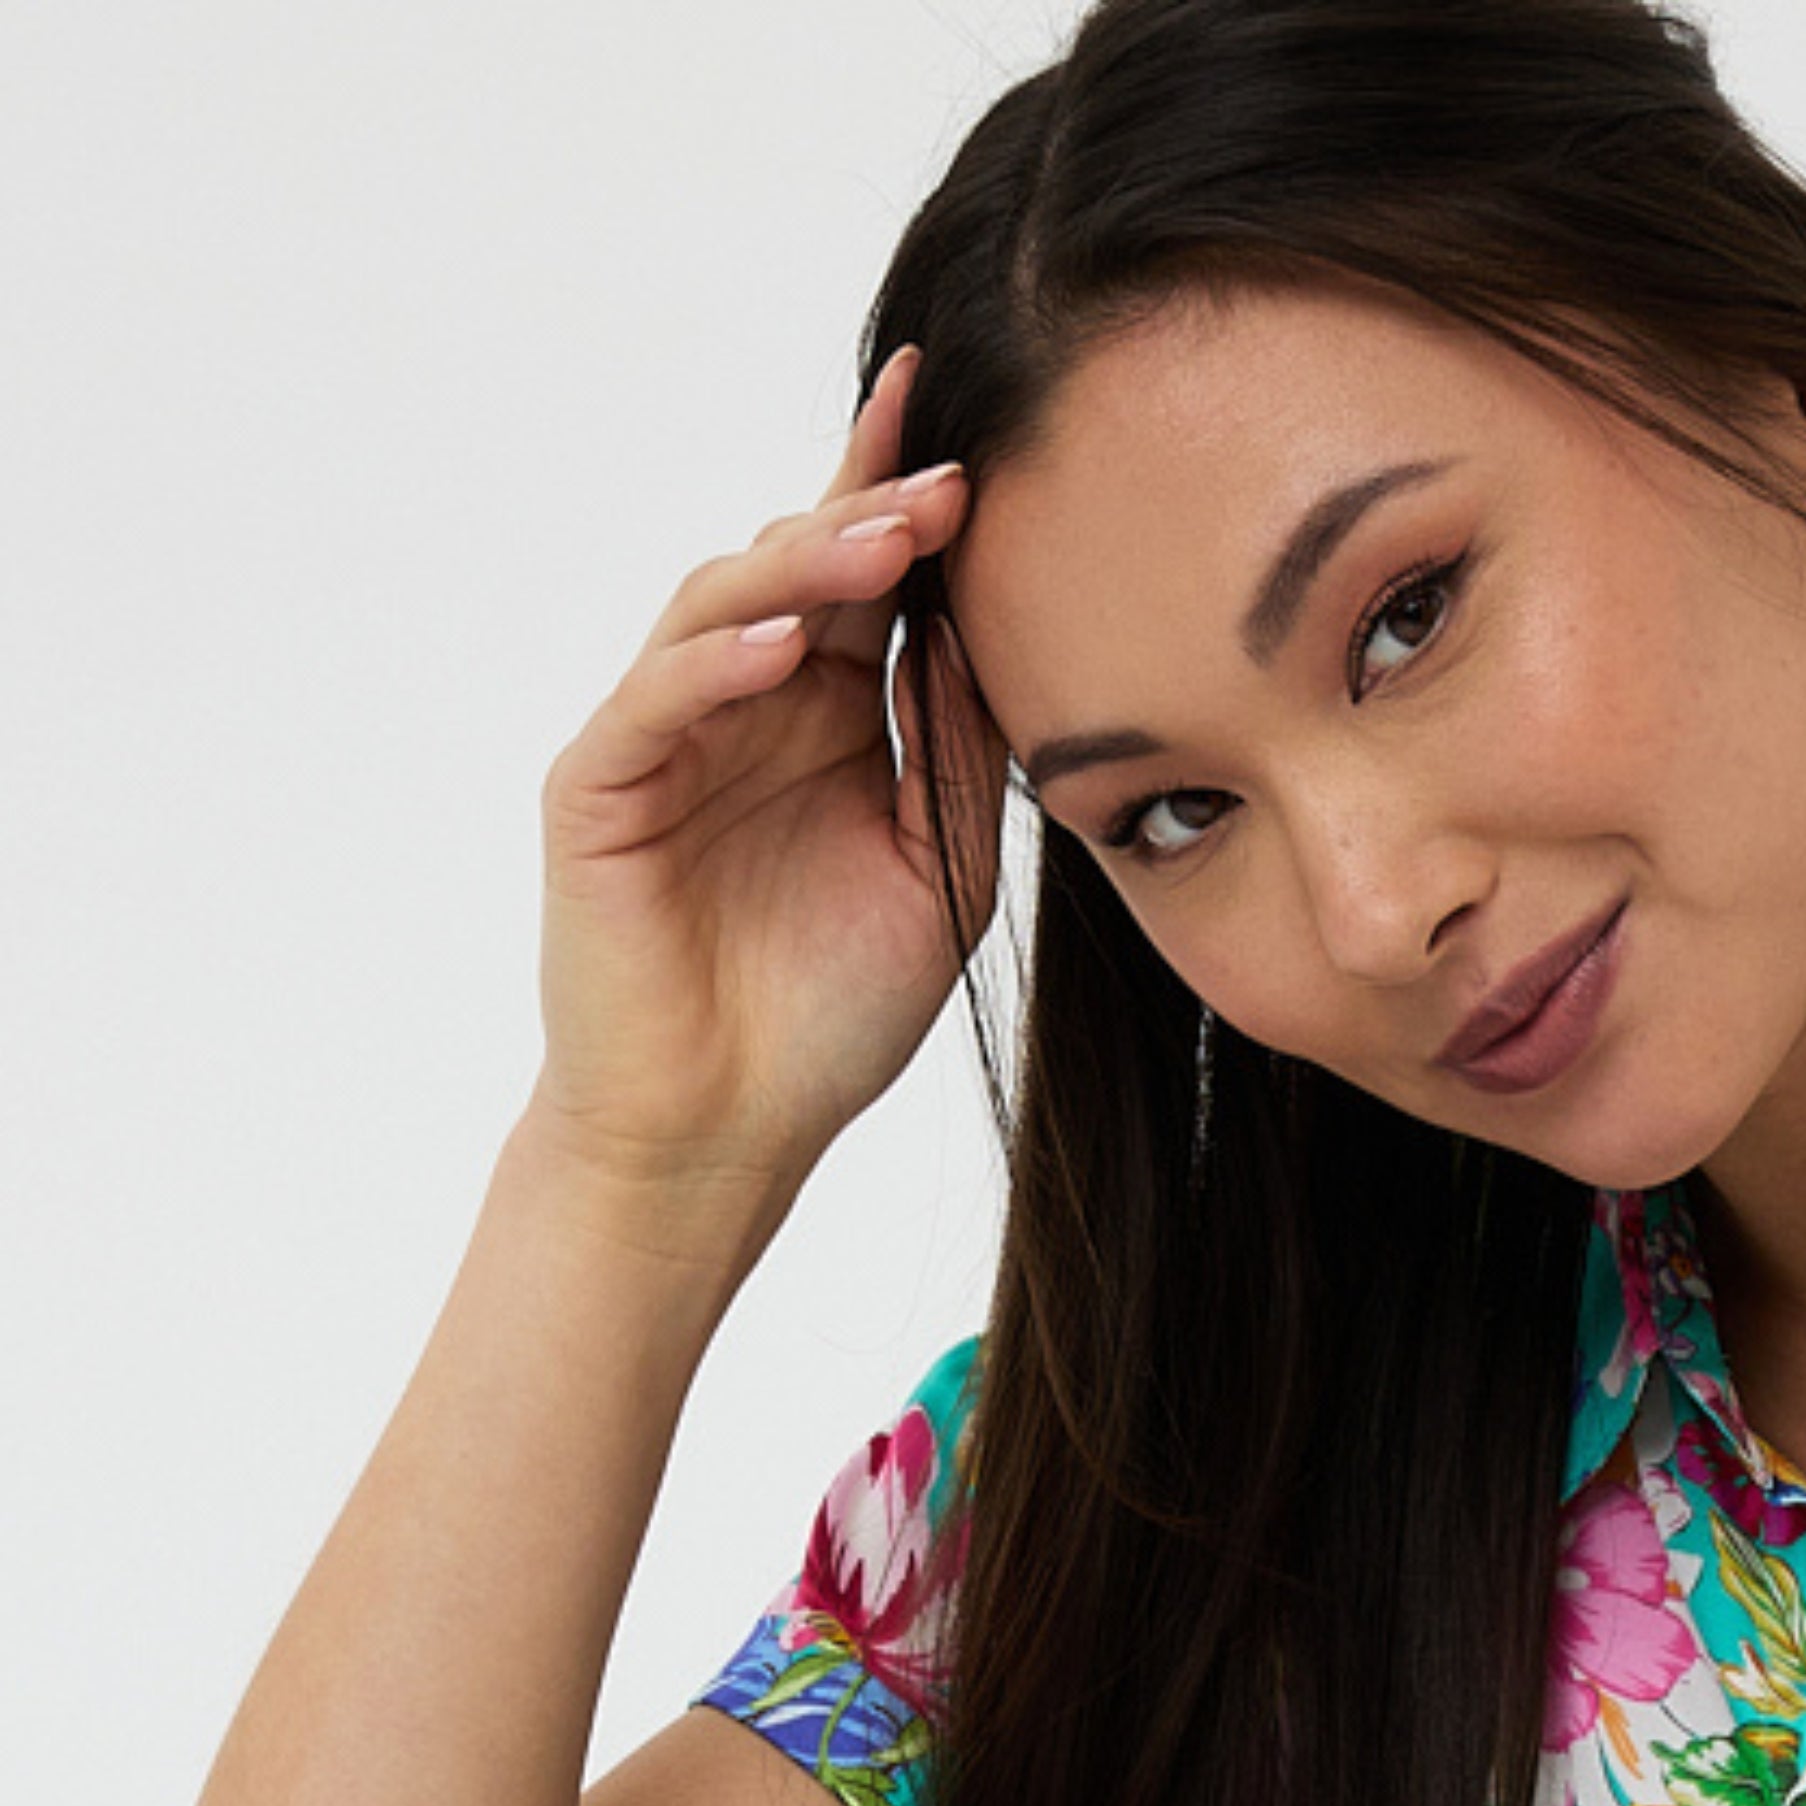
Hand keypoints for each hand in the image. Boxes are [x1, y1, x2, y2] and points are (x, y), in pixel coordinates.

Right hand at [524, 340, 1011, 1216]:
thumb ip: (955, 758)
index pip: (864, 587)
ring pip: (724, 609)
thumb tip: (974, 633)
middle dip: (871, 516)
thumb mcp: (937, 878)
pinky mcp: (601, 788)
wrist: (725, 1136)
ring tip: (883, 542)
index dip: (902, 504)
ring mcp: (665, 738)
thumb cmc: (826, 1021)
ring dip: (803, 568)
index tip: (972, 438)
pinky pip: (657, 700)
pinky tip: (782, 647)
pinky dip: (716, 664)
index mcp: (825, 718)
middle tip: (950, 482)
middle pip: (798, 569)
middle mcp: (743, 706)